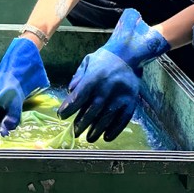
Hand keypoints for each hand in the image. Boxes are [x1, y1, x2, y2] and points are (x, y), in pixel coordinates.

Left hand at [57, 8, 168, 141]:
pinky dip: (115, 130)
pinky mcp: (131, 102)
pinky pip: (123, 119)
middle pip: (93, 110)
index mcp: (95, 76)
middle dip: (82, 123)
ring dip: (96, 130)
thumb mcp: (88, 62)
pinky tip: (106, 137)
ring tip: (89, 137)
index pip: (80, 96)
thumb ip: (78, 77)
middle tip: (75, 132)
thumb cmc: (104, 59)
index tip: (61, 116)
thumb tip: (70, 92)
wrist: (129, 55)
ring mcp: (121, 96)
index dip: (69, 108)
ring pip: (107, 117)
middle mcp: (108, 87)